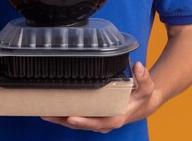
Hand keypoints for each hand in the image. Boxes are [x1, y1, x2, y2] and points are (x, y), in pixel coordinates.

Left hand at [41, 62, 157, 133]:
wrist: (143, 104)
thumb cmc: (142, 95)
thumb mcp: (146, 86)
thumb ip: (143, 77)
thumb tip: (138, 66)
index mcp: (117, 117)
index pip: (99, 122)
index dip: (84, 121)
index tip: (71, 117)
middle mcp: (106, 122)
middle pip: (83, 124)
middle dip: (65, 121)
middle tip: (49, 114)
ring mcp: (99, 121)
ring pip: (78, 123)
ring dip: (61, 119)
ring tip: (45, 112)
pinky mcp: (94, 117)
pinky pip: (78, 118)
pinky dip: (65, 116)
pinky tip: (53, 110)